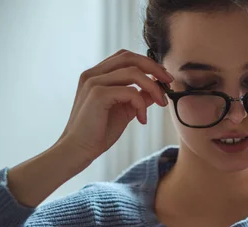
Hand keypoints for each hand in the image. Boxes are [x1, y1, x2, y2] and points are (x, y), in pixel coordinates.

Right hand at [56, 49, 173, 163]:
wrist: (79, 149)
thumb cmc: (99, 131)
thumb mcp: (125, 110)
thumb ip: (139, 97)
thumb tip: (158, 89)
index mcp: (97, 74)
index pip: (126, 57)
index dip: (148, 63)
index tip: (164, 77)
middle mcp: (93, 73)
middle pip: (130, 57)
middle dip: (154, 68)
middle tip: (169, 82)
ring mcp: (94, 82)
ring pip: (133, 72)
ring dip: (153, 87)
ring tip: (161, 103)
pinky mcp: (97, 94)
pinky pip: (130, 92)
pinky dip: (141, 104)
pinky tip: (142, 119)